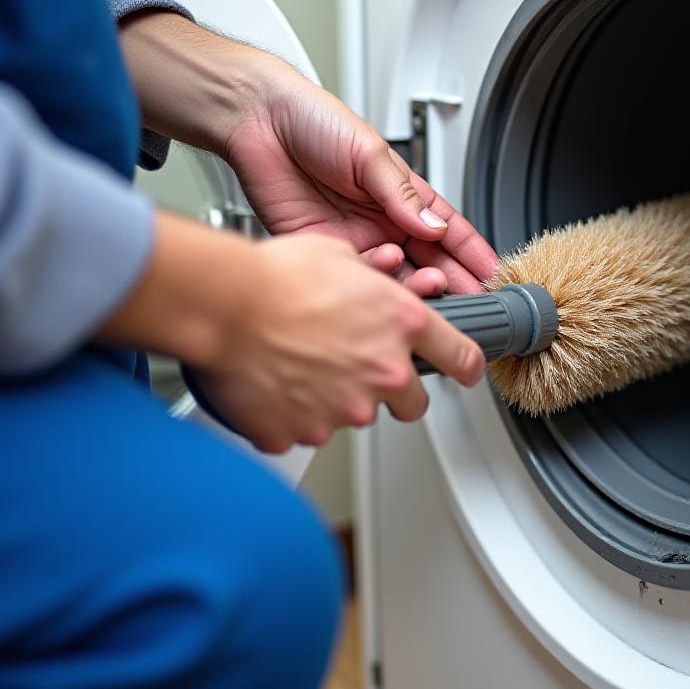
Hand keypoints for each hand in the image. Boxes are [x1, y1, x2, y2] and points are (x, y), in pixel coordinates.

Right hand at [96, 212, 486, 452]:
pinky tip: (272, 386)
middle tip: (360, 370)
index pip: (461, 357)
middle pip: (412, 402)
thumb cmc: (272, 276)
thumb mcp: (336, 255)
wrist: (222, 305)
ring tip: (299, 365)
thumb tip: (376, 274)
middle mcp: (382, 372)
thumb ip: (369, 276)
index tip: (467, 370)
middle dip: (393, 390)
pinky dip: (291, 415)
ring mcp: (345, 409)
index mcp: (401, 326)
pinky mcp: (303, 434)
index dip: (467, 366)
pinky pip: (304, 431)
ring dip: (336, 398)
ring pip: (355, 415)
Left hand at [119, 11, 498, 295]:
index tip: (494, 274)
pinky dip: (373, 285)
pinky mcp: (322, 252)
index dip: (472, 252)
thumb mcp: (370, 153)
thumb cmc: (312, 120)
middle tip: (472, 299)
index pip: (448, 229)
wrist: (256, 121)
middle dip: (453, 281)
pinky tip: (386, 285)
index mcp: (401, 193)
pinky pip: (355, 277)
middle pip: (427, 260)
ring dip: (415, 287)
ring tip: (433, 290)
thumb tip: (435, 225)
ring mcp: (353, 239)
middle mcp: (381, 219)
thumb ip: (402, 194)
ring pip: (394, 276)